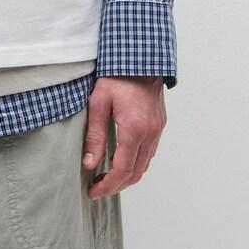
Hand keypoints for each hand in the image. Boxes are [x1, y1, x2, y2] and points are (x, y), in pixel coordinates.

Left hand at [81, 76, 166, 198]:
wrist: (140, 57)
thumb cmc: (118, 75)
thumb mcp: (99, 102)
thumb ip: (94, 134)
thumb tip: (89, 163)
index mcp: (135, 130)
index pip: (122, 171)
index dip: (107, 186)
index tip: (93, 191)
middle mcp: (150, 134)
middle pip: (136, 173)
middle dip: (116, 185)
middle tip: (97, 187)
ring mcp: (157, 130)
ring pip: (145, 165)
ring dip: (127, 176)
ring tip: (106, 176)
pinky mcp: (159, 125)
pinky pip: (149, 152)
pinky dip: (136, 163)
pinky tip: (122, 159)